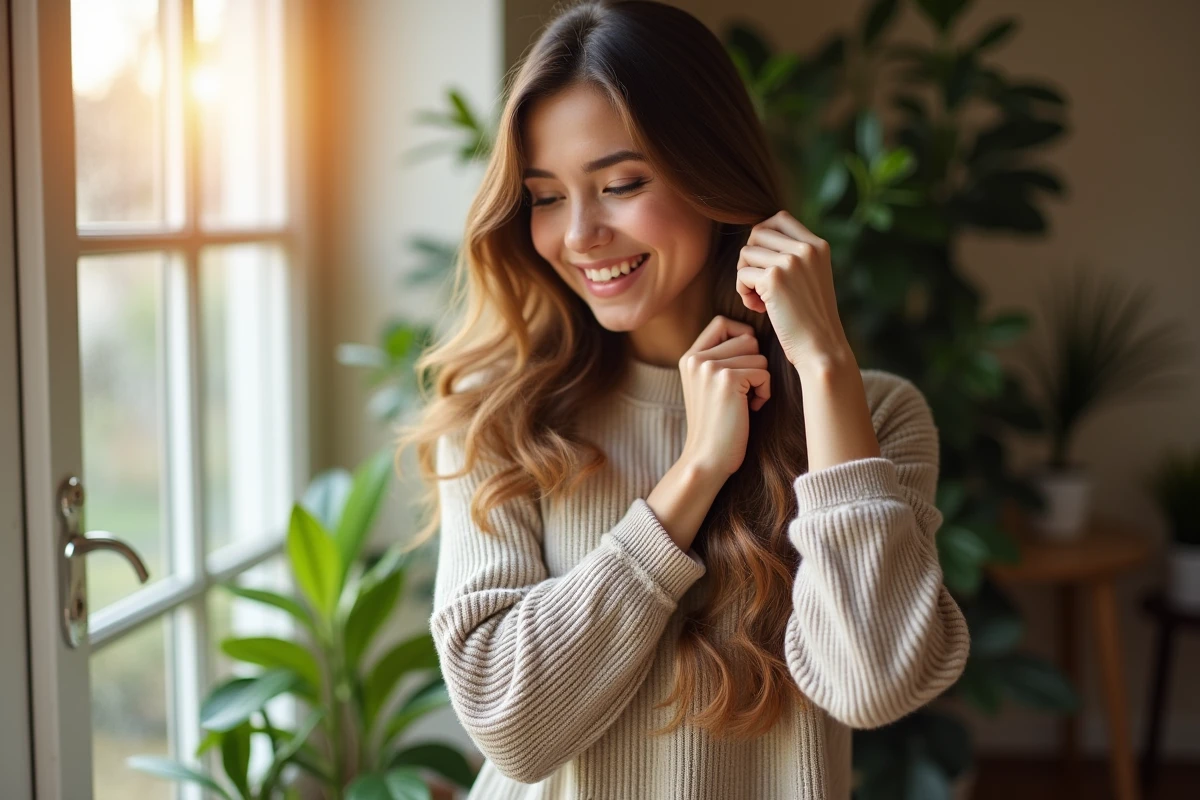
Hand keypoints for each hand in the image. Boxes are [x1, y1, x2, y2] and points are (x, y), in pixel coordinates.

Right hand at [677, 315, 770, 480]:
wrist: (707, 459)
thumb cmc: (717, 425)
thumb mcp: (708, 386)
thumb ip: (719, 359)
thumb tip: (753, 336)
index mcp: (689, 357)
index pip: (722, 322)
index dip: (742, 337)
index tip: (744, 363)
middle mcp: (696, 358)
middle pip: (746, 337)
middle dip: (754, 363)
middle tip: (744, 389)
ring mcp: (709, 368)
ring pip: (758, 354)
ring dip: (760, 378)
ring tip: (746, 400)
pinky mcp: (727, 380)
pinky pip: (763, 372)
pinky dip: (764, 391)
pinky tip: (751, 408)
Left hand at [734, 210, 850, 371]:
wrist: (821, 349)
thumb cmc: (810, 320)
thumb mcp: (810, 279)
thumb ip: (793, 257)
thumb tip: (757, 237)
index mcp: (818, 245)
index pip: (780, 218)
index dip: (763, 238)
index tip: (765, 264)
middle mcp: (807, 248)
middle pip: (758, 232)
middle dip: (751, 257)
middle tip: (758, 283)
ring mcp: (791, 261)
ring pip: (747, 252)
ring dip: (745, 276)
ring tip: (759, 299)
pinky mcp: (774, 278)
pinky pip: (742, 274)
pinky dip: (743, 292)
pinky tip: (758, 308)